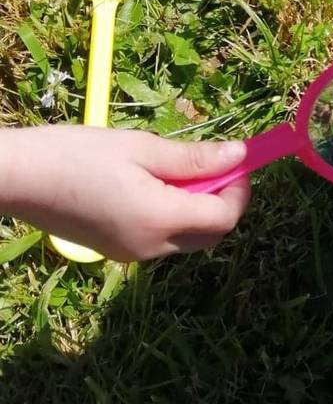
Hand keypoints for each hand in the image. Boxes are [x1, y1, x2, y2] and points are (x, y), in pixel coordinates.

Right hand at [0, 126, 250, 260]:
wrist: (15, 178)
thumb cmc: (76, 154)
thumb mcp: (141, 149)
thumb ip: (194, 159)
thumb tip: (240, 155)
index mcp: (160, 220)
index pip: (224, 217)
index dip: (240, 190)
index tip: (237, 162)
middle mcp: (151, 247)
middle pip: (210, 234)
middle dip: (222, 203)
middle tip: (212, 167)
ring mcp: (132, 254)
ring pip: (187, 239)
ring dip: (197, 209)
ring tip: (175, 172)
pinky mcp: (116, 252)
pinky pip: (161, 240)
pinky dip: (172, 217)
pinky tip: (152, 187)